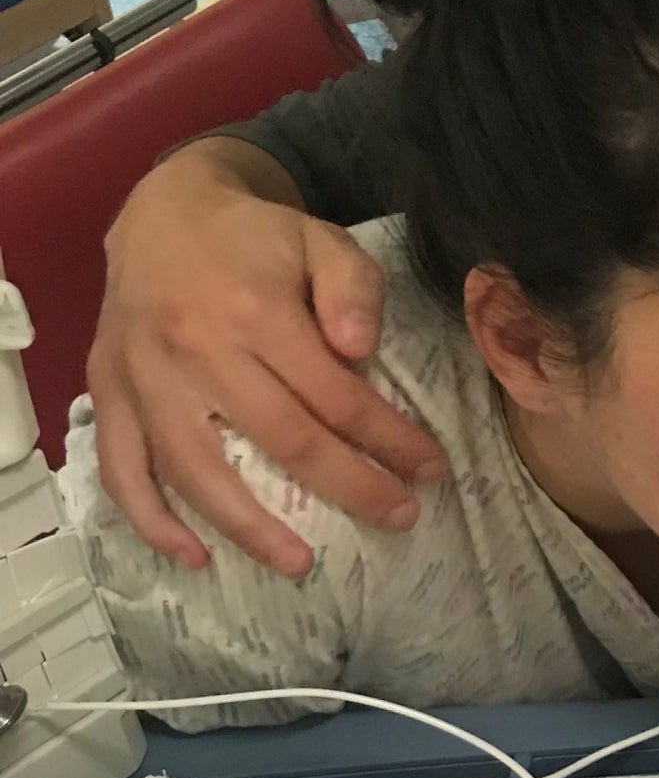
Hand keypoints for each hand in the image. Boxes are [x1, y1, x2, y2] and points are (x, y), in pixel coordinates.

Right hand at [87, 145, 447, 577]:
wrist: (162, 211)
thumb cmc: (255, 236)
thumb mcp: (320, 238)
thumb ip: (354, 288)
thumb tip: (359, 348)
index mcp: (254, 310)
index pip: (335, 395)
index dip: (388, 439)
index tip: (430, 470)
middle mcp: (194, 350)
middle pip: (280, 439)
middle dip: (349, 487)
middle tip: (399, 519)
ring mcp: (143, 378)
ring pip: (196, 470)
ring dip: (248, 528)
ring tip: (300, 565)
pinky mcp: (109, 394)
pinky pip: (121, 469)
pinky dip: (151, 520)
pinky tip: (194, 556)